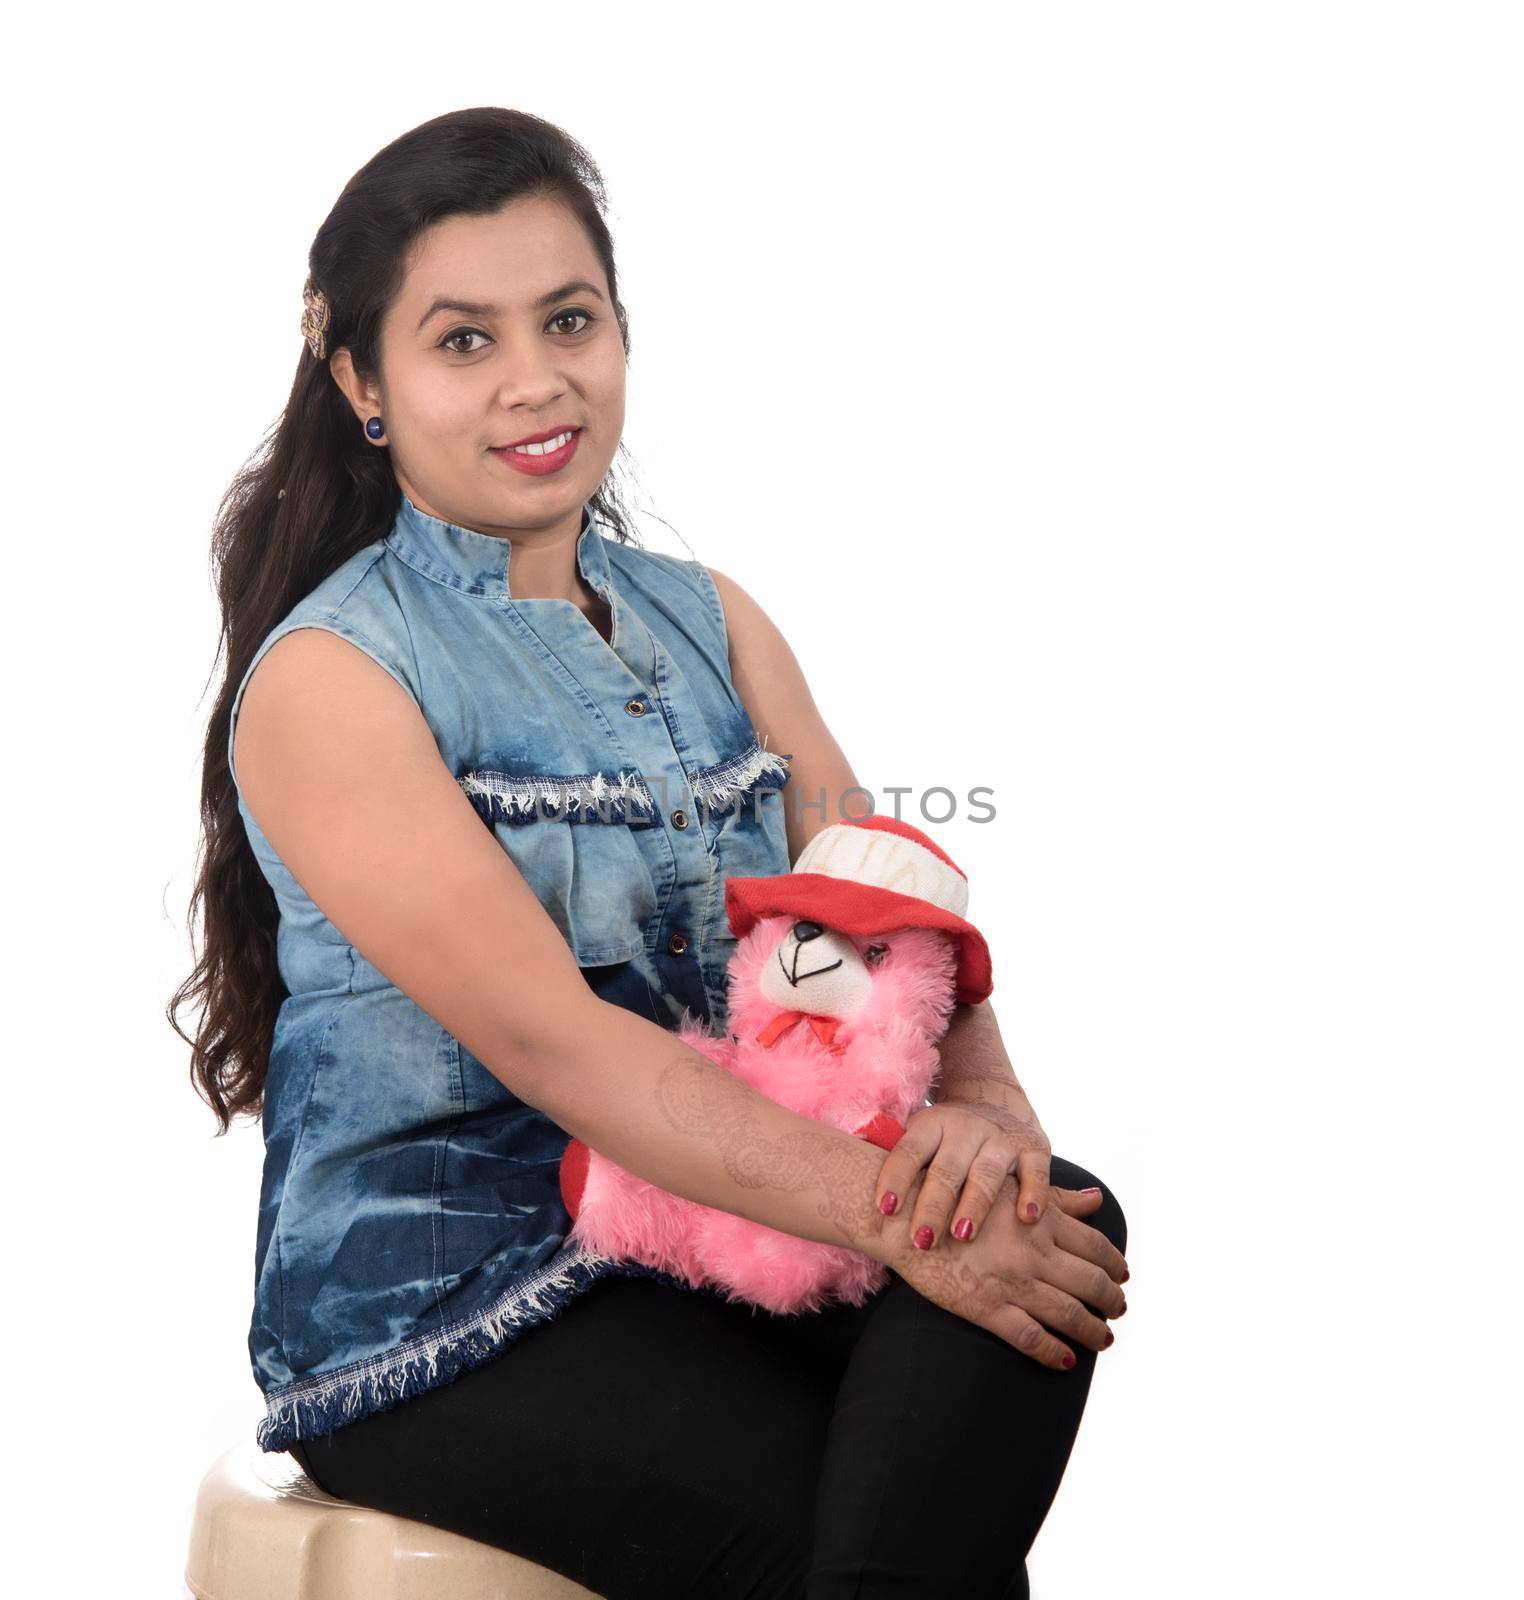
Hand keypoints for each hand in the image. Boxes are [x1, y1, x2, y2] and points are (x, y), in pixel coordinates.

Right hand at [871, 1170, 1128, 1369]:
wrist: (906, 1215)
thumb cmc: (958, 1194)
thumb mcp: (1011, 1187)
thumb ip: (1056, 1197)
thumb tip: (1096, 1198)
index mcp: (1041, 1218)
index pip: (1095, 1246)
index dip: (1114, 1264)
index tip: (1122, 1275)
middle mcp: (1033, 1250)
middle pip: (1091, 1282)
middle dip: (1111, 1299)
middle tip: (1118, 1308)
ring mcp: (1011, 1281)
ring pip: (1069, 1313)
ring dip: (1093, 1329)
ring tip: (1103, 1337)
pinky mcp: (985, 1307)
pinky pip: (1030, 1337)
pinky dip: (1053, 1351)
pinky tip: (1066, 1359)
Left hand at [874, 1095, 1052, 1249]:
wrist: (995, 1103)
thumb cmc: (945, 1140)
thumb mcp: (918, 1138)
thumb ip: (892, 1158)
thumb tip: (843, 1182)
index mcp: (931, 1125)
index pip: (909, 1151)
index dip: (895, 1179)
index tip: (883, 1210)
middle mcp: (966, 1128)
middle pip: (946, 1169)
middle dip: (932, 1206)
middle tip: (921, 1241)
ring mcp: (1000, 1138)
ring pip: (987, 1173)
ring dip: (974, 1205)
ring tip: (963, 1235)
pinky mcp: (1033, 1148)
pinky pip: (1036, 1171)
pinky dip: (1033, 1193)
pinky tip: (1027, 1218)